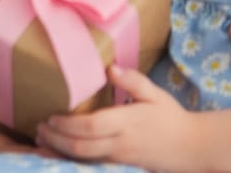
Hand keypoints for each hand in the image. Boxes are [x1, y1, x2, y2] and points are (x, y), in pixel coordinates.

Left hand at [38, 65, 199, 170]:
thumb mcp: (155, 94)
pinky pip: (92, 165)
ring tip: (42, 139)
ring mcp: (120, 159)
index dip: (67, 124)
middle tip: (38, 128)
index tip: (50, 116)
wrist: (192, 147)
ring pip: (84, 160)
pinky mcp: (121, 166)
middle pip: (81, 147)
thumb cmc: (171, 117)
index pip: (91, 126)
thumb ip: (133, 81)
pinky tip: (59, 153)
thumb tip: (110, 67)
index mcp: (127, 123)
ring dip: (60, 151)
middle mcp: (120, 144)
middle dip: (56, 139)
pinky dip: (72, 160)